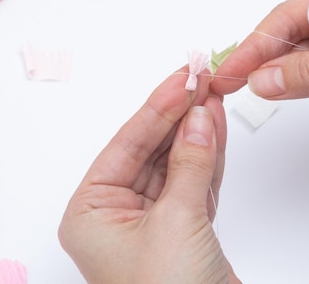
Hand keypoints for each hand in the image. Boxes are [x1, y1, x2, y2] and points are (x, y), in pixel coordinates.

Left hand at [58, 67, 241, 283]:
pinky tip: (216, 126)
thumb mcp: (178, 222)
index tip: (181, 78)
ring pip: (175, 163)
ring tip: (212, 94)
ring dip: (196, 131)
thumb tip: (199, 117)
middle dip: (178, 115)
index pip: (126, 145)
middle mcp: (116, 215)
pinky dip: (208, 156)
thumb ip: (190, 165)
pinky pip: (194, 182)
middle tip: (200, 79)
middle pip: (151, 150)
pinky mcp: (184, 229)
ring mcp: (152, 221)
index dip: (156, 109)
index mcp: (92, 213)